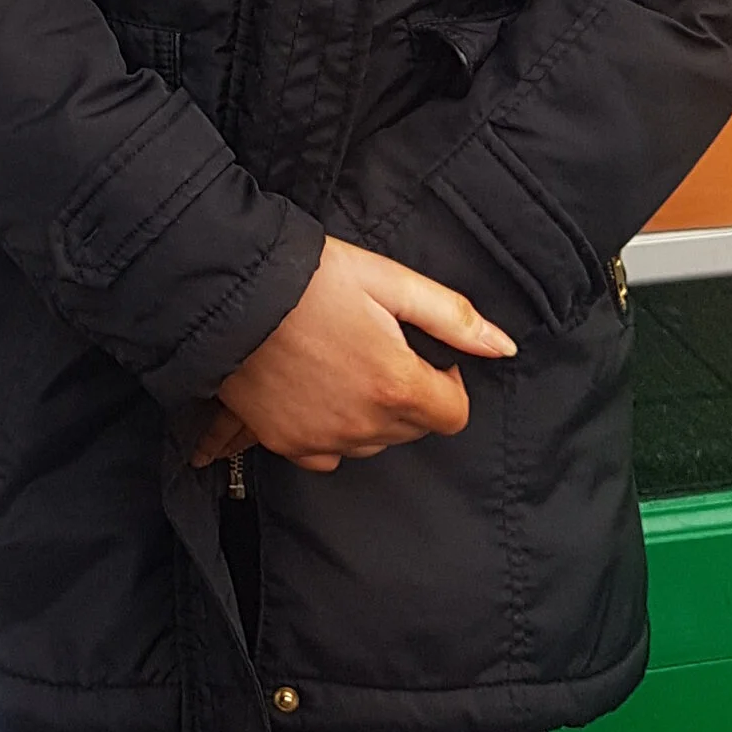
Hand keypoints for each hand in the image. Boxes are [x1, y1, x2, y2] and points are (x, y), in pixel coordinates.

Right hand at [189, 235, 514, 473]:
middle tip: (378, 348)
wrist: (227, 290)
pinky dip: (332, 431)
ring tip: (344, 364)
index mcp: (396, 384)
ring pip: (374, 442)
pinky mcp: (286, 442)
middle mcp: (363, 423)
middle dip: (410, 395)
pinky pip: (329, 454)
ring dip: (372, 413)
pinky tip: (318, 393)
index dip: (448, 383)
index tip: (428, 357)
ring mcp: (322, 438)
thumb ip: (452, 317)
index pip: (455, 415)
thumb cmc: (308, 277)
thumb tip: (503, 347)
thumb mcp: (387, 280)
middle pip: (414, 429)